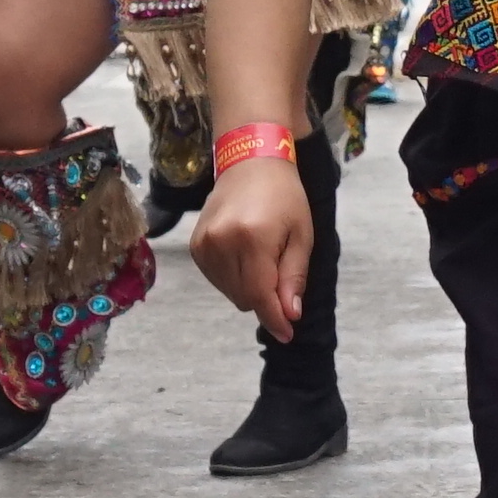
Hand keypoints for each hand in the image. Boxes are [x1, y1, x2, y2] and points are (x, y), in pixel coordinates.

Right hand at [193, 150, 318, 336]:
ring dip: (249, 289)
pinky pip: (217, 280)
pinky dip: (234, 279)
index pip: (260, 295)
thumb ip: (293, 276)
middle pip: (244, 298)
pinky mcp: (195, 246)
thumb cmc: (284, 197)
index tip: (287, 334)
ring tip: (263, 259)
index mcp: (252, 239)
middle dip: (266, 300)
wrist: (250, 162)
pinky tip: (245, 258)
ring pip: (230, 293)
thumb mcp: (302, 235)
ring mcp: (204, 245)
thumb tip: (289, 314)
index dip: (274, 319)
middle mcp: (222, 243)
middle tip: (281, 278)